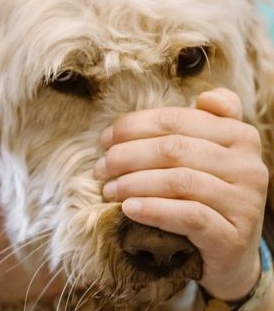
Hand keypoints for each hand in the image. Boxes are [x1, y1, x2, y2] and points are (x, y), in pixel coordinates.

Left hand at [96, 88, 268, 299]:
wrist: (231, 253)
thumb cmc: (207, 195)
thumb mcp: (208, 155)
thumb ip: (204, 122)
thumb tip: (205, 96)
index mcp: (240, 136)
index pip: (175, 121)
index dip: (133, 127)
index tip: (104, 140)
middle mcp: (249, 166)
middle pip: (173, 149)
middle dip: (127, 156)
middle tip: (100, 168)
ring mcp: (245, 202)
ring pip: (180, 181)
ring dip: (134, 183)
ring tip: (108, 189)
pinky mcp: (233, 235)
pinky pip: (189, 216)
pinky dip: (153, 209)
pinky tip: (129, 208)